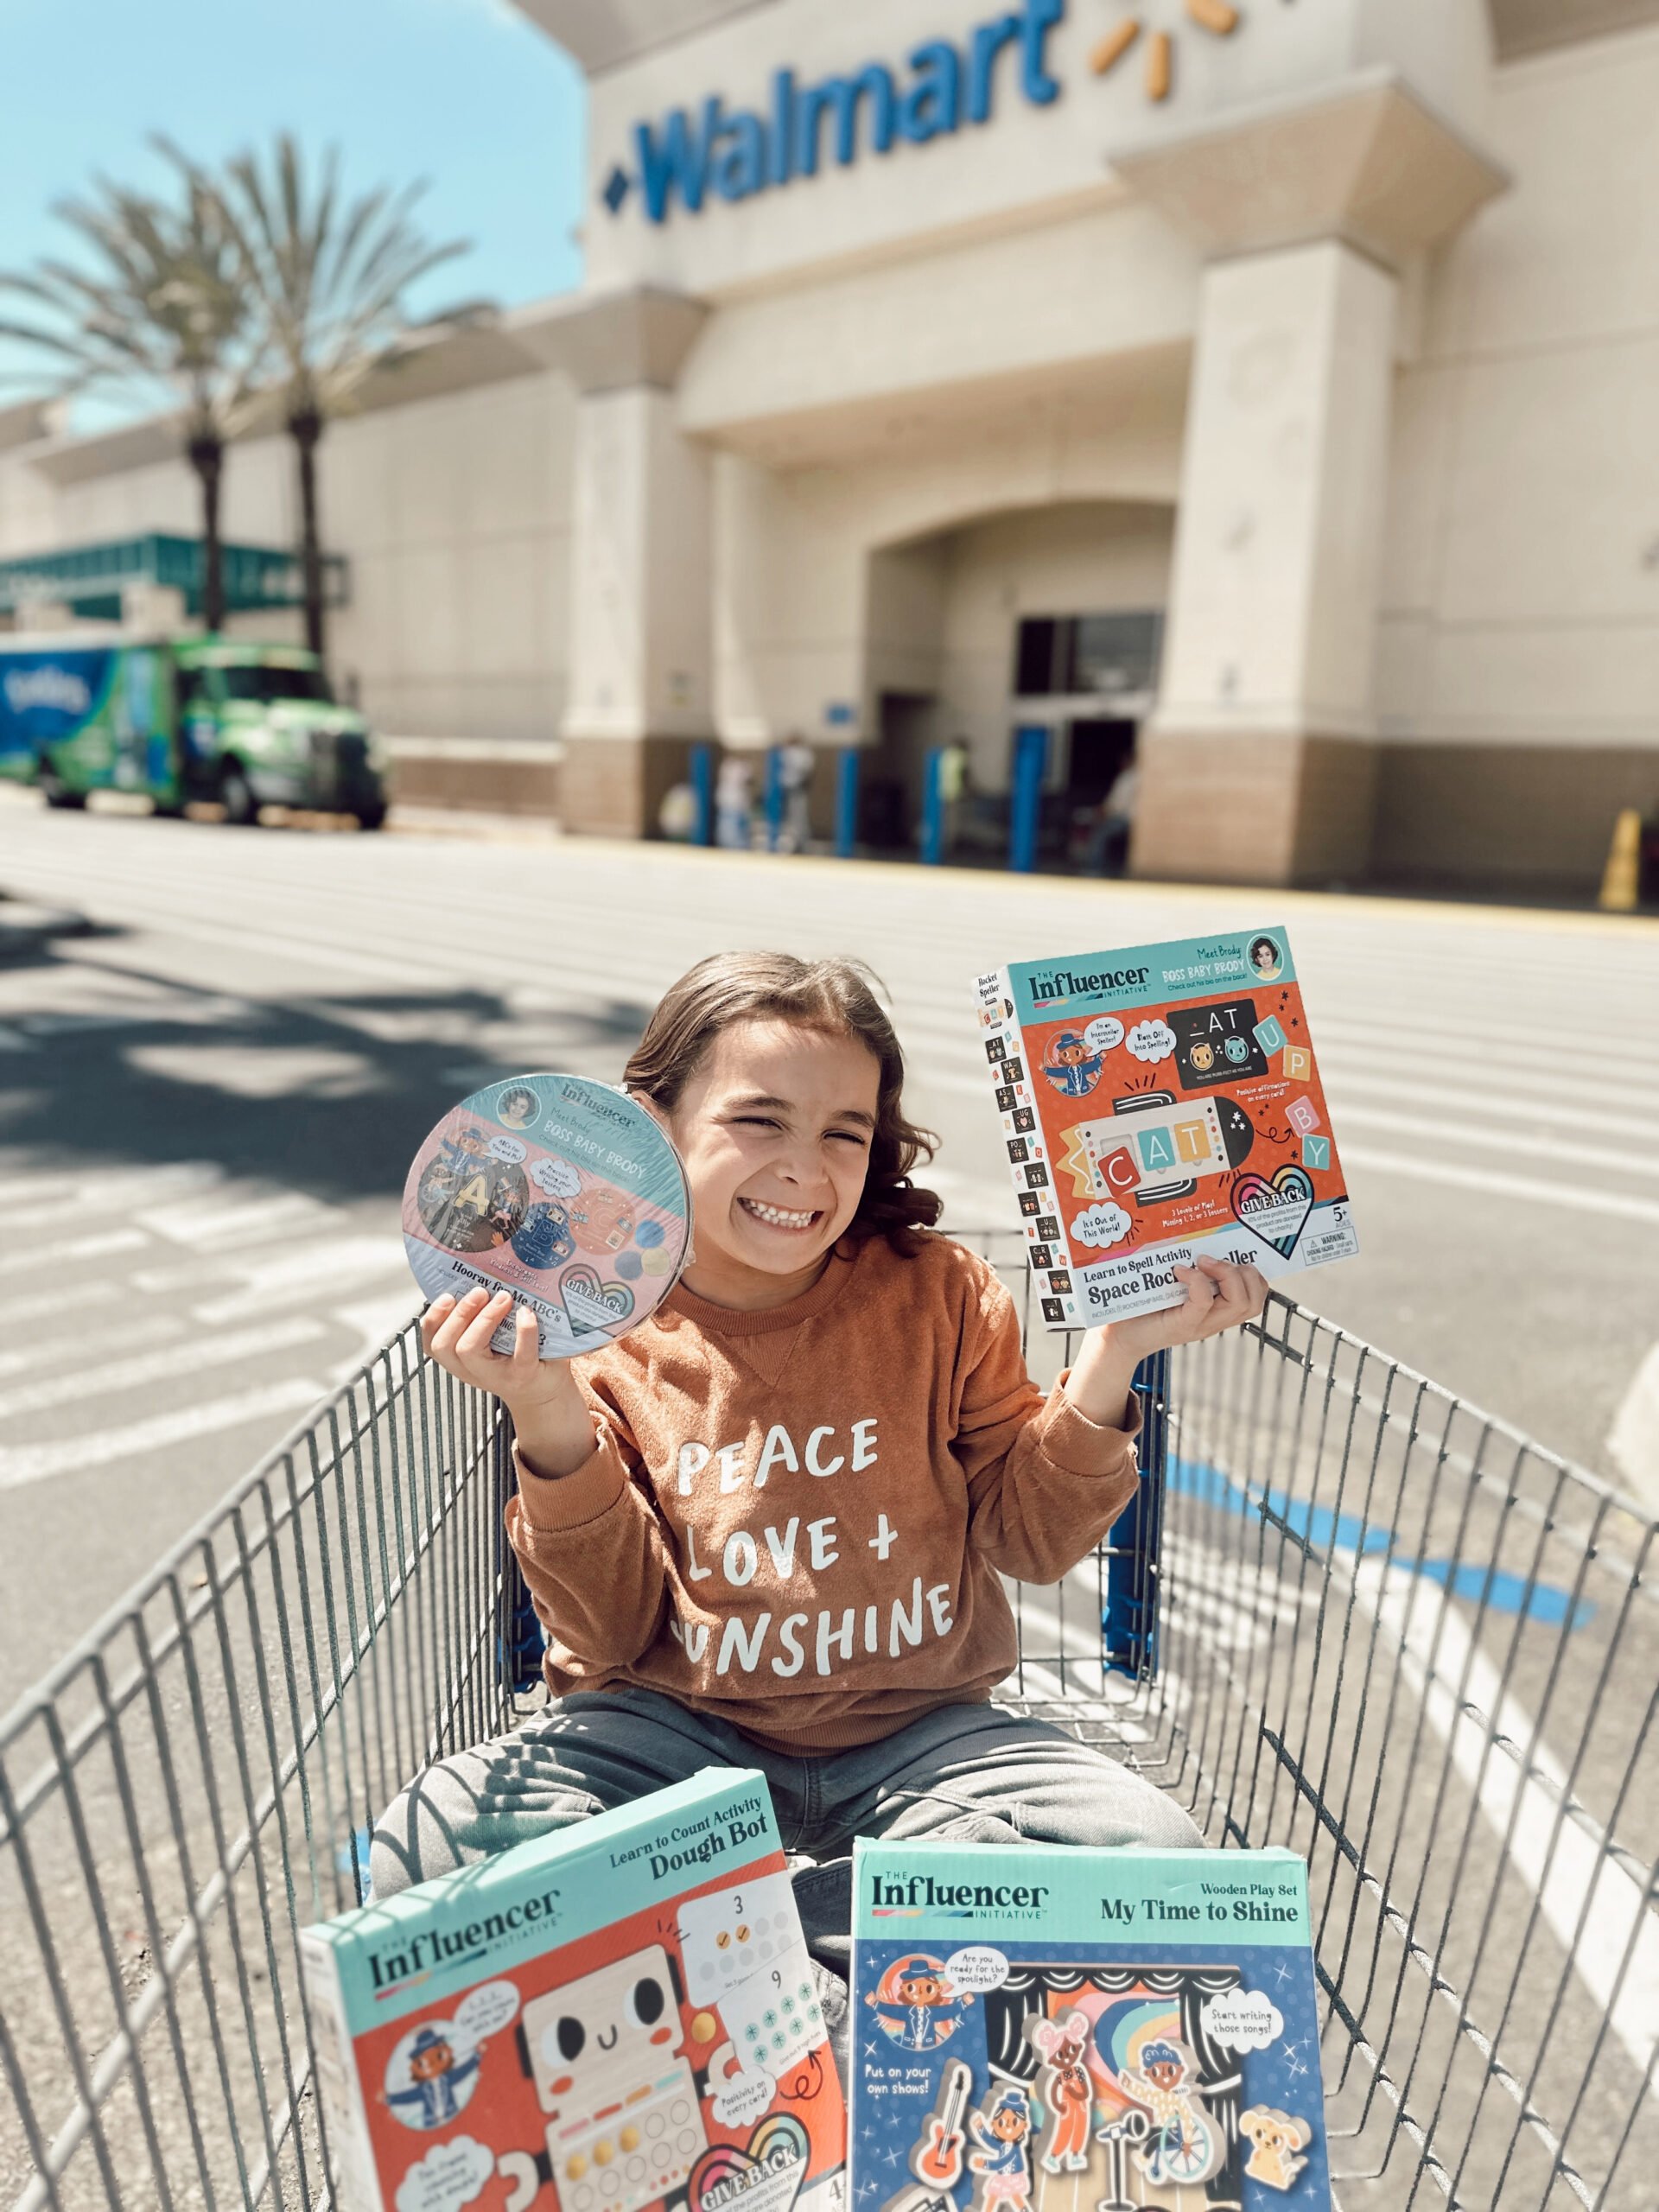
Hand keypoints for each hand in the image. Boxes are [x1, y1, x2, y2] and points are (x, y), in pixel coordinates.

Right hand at [420, 1286, 595, 1476]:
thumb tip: (482, 1275)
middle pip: (445, 1346)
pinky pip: (520, 1353)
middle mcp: (473, 1370)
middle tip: (479, 1291)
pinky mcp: (524, 1375)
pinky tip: (526, 1313)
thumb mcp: (494, 1342)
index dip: (433, 1319)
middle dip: (458, 1314)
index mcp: (460, 1360)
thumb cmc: (518, 1357)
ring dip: (483, 1319)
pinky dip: (523, 1330)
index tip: (447, 1295)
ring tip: (502, 1297)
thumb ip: (481, 1320)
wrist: (545, 1391)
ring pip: (469, 1350)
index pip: (431, 1342)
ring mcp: (497, 1376)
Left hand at [1064, 1258, 1267, 1429]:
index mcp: (1216, 1308)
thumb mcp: (1171, 1282)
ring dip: (1226, 1274)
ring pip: (1239, 1304)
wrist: (1116, 1334)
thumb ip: (1187, 1264)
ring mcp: (1200, 1324)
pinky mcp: (1182, 1325)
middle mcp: (1214, 1318)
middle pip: (1254, 1301)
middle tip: (1212, 1259)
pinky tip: (1179, 1271)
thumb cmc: (1141, 1305)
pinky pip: (1204, 1302)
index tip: (1231, 1253)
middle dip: (1244, 1272)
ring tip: (1202, 1262)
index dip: (1255, 1273)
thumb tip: (1193, 1227)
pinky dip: (1196, 1281)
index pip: (1256, 1294)